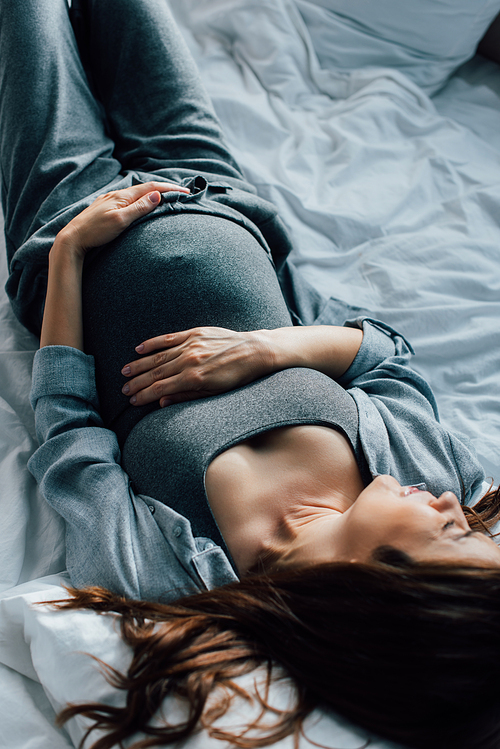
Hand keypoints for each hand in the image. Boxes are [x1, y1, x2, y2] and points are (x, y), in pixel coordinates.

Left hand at [56, 181, 189, 257]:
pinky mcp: (105, 209)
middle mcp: (116, 195)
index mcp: (122, 196)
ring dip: (152, 194)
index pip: (151, 188)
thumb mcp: (121, 220)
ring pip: (136, 194)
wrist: (72, 239)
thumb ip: (139, 208)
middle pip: (144, 188)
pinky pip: (128, 201)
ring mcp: (109, 202)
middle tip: (180, 194)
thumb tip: (157, 195)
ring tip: (164, 198)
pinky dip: (141, 200)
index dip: (169, 189)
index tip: (185, 192)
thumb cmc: (96, 232)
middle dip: (163, 189)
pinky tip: (140, 205)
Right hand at [121, 327, 274, 406]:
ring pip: (159, 356)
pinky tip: (140, 348)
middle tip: (124, 389)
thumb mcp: (215, 392)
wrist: (255, 351)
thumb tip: (162, 401)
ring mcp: (191, 345)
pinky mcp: (195, 333)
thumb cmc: (238, 376)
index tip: (132, 400)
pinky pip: (169, 338)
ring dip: (140, 365)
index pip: (161, 388)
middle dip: (138, 382)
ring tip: (125, 372)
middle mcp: (189, 360)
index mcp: (194, 377)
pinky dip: (153, 343)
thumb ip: (187, 395)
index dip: (144, 395)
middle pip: (156, 373)